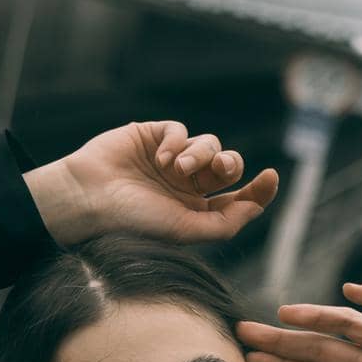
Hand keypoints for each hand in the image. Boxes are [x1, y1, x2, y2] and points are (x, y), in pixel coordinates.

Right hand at [23, 121, 279, 246]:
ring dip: (200, 154)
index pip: (237, 199)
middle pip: (228, 166)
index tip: (271, 178)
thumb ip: (225, 223)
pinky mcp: (153, 136)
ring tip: (176, 168)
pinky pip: (181, 131)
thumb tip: (256, 208)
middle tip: (220, 170)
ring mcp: (170, 159)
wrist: (90, 197)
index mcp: (195, 211)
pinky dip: (176, 142)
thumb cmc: (134, 220)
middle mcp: (186, 185)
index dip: (259, 189)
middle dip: (230, 165)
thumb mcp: (185, 230)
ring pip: (208, 145)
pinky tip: (159, 158)